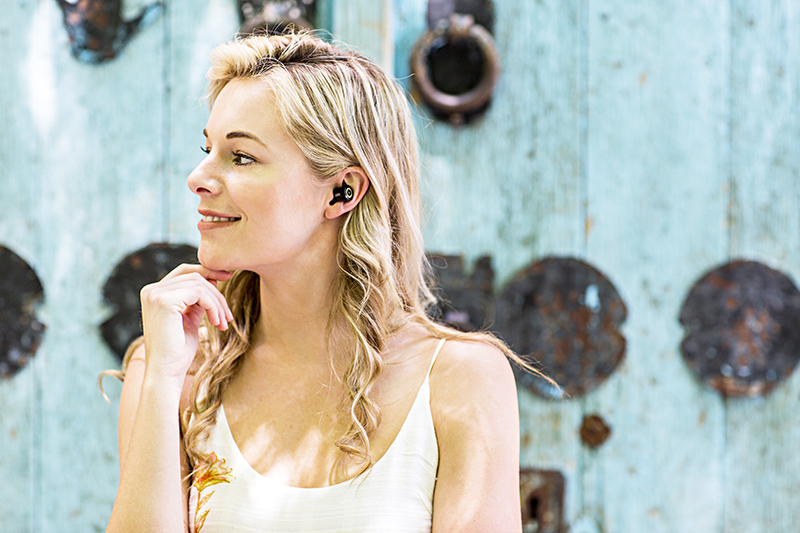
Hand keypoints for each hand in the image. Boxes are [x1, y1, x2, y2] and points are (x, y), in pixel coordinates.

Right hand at [139, 264, 232, 383]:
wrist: (167, 372)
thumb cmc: (178, 350)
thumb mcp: (189, 318)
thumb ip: (196, 299)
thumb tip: (213, 279)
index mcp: (154, 293)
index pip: (185, 272)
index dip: (208, 271)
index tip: (228, 276)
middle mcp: (151, 290)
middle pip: (195, 277)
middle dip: (217, 293)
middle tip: (229, 314)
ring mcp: (156, 294)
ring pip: (199, 284)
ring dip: (217, 303)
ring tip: (224, 322)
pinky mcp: (165, 301)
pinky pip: (199, 293)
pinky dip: (213, 306)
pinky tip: (217, 323)